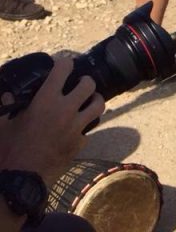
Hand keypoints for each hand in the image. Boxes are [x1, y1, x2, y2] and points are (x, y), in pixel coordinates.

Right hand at [0, 56, 104, 183]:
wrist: (20, 179)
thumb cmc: (8, 150)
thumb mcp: (2, 125)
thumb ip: (6, 106)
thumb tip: (7, 95)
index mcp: (45, 100)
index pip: (63, 69)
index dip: (65, 64)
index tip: (63, 65)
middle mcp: (65, 110)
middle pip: (89, 84)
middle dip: (85, 81)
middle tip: (79, 84)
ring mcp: (76, 126)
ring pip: (98, 105)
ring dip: (94, 100)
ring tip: (87, 101)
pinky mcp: (80, 142)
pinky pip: (89, 129)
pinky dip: (84, 127)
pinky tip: (76, 129)